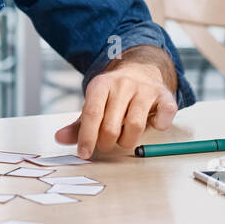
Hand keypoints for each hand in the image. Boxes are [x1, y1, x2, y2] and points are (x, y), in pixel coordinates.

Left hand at [54, 55, 177, 158]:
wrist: (140, 69)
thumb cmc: (113, 95)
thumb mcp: (94, 104)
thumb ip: (79, 125)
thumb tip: (59, 139)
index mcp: (101, 84)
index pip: (92, 113)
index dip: (87, 137)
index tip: (84, 153)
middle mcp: (123, 84)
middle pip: (112, 125)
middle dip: (107, 143)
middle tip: (107, 145)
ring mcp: (145, 89)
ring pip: (135, 125)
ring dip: (128, 141)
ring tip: (125, 138)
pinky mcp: (164, 95)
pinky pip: (165, 115)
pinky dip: (159, 125)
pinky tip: (153, 124)